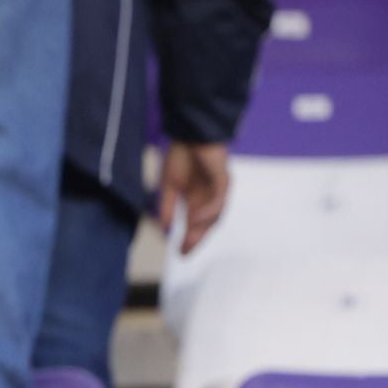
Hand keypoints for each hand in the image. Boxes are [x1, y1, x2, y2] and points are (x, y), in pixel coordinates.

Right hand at [158, 141, 229, 255]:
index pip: (195, 225)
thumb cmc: (180, 156)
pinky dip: (208, 211)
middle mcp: (209, 197)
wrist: (190, 133)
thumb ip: (166, 207)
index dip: (188, 239)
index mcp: (197, 199)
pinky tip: (195, 218)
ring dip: (202, 228)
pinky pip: (219, 201)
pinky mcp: (223, 180)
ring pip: (215, 216)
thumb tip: (164, 229)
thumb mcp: (168, 186)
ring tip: (189, 237)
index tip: (179, 253)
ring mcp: (218, 190)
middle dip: (196, 239)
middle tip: (185, 252)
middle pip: (207, 225)